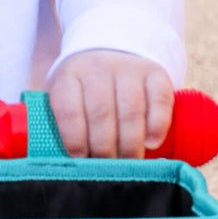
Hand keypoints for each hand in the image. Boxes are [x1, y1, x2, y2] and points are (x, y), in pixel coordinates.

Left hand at [47, 51, 174, 157]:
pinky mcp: (155, 72)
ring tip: (130, 163)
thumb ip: (59, 124)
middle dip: (104, 149)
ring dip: (130, 143)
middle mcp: (97, 69)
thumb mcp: (64, 96)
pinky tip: (152, 143)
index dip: (74, 138)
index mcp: (68, 76)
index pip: (68, 109)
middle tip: (109, 169)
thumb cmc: (83, 89)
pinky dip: (157, 124)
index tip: (80, 159)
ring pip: (131, 109)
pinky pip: (159, 99)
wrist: (112, 49)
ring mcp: (128, 68)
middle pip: (101, 113)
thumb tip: (58, 165)